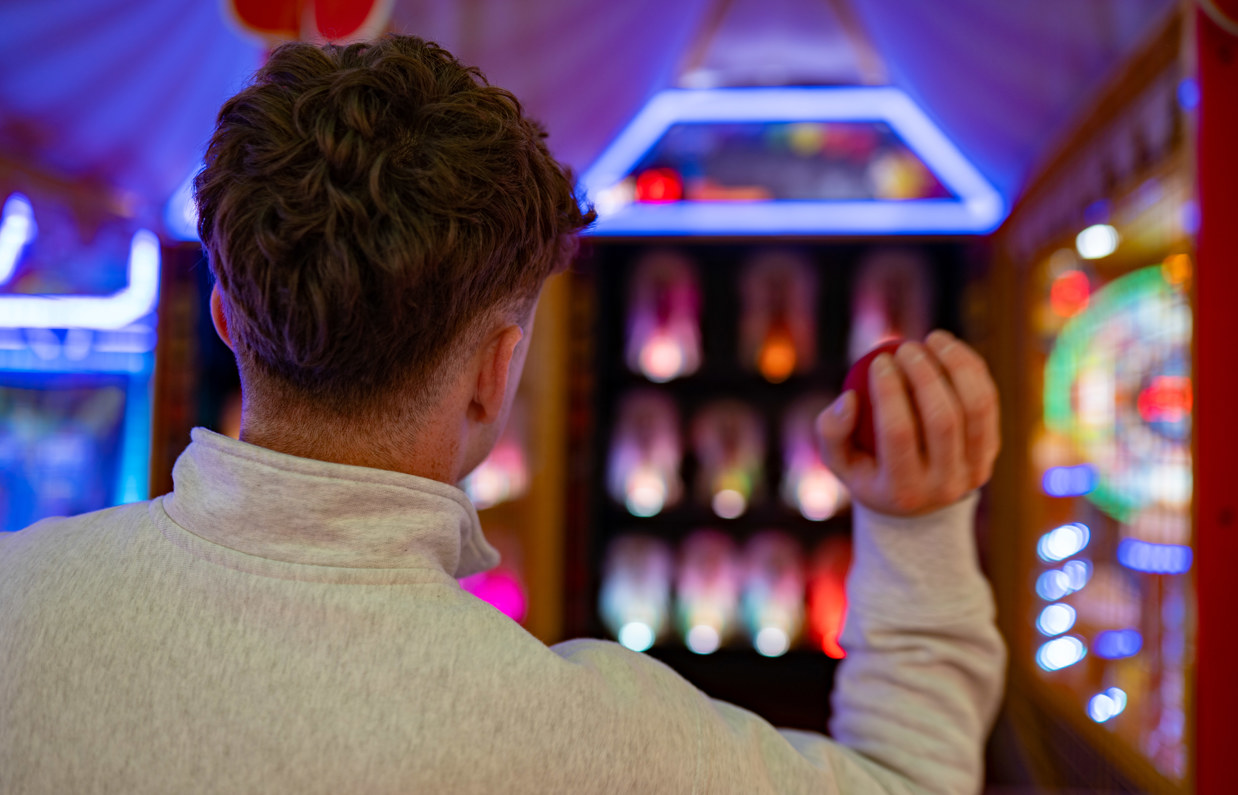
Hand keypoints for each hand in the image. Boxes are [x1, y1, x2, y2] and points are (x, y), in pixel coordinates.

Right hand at [817, 331, 999, 516]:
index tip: (879, 360)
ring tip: (932, 339)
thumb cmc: (870, 472)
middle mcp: (944, 486)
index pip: (899, 432)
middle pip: (942, 420)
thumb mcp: (840, 461)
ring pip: (975, 408)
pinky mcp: (991, 453)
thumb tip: (850, 398)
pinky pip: (988, 403)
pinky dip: (971, 369)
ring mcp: (974, 471)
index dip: (889, 390)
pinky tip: (949, 348)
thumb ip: (832, 431)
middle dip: (924, 374)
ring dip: (955, 365)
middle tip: (906, 348)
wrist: (917, 506)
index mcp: (903, 491)